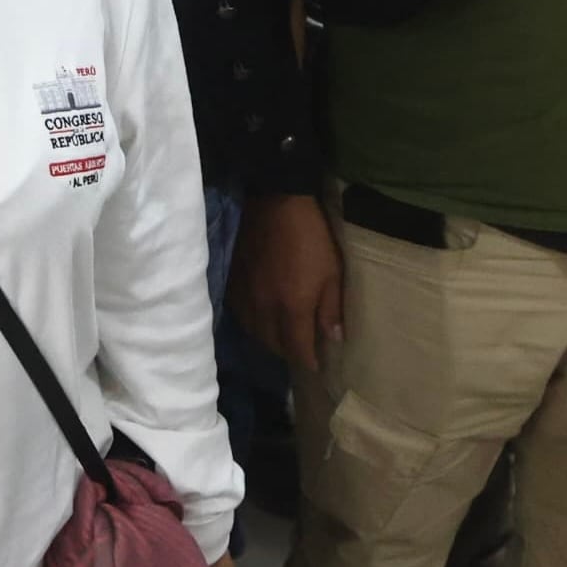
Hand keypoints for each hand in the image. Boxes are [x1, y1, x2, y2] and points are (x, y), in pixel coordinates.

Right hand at [231, 193, 345, 369]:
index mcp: (291, 308)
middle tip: (299, 349)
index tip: (315, 365)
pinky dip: (252, 321)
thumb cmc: (311, 237)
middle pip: (272, 344)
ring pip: (253, 331)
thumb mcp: (332, 273)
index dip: (307, 361)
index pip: (296, 349)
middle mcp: (264, 309)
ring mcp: (245, 296)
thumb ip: (331, 309)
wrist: (275, 201)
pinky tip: (260, 315)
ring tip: (280, 335)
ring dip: (267, 338)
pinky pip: (241, 314)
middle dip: (287, 352)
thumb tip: (334, 339)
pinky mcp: (232, 281)